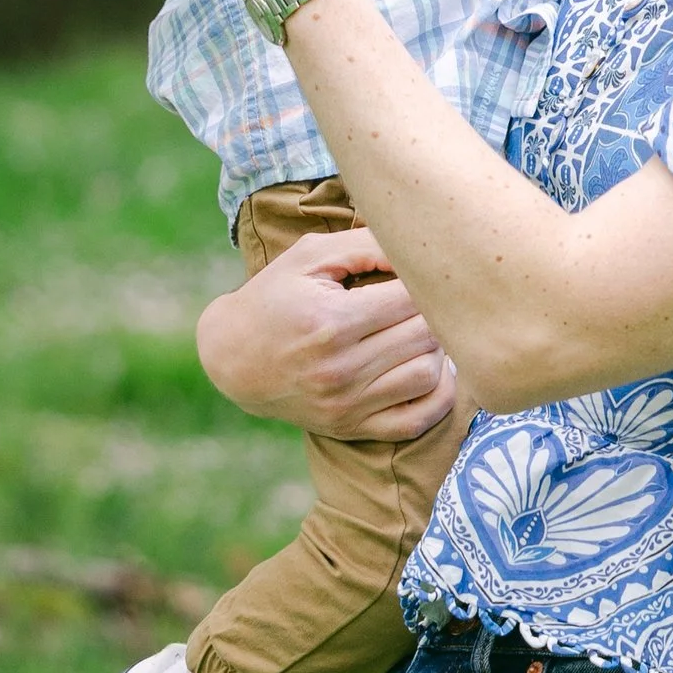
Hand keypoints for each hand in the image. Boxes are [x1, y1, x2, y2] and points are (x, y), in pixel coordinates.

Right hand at [198, 229, 462, 442]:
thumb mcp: (310, 256)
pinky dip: (438, 396)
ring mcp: (348, 404)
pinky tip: (433, 368)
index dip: (424, 278)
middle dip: (434, 309)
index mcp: (332, 322)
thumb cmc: (275, 296)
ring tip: (425, 327)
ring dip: (438, 347)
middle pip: (424, 334)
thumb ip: (365, 244)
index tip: (420, 268)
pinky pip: (416, 421)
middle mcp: (341, 368)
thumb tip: (415, 244)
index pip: (409, 297)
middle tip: (428, 295)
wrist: (234, 358)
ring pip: (427, 374)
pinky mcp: (352, 427)